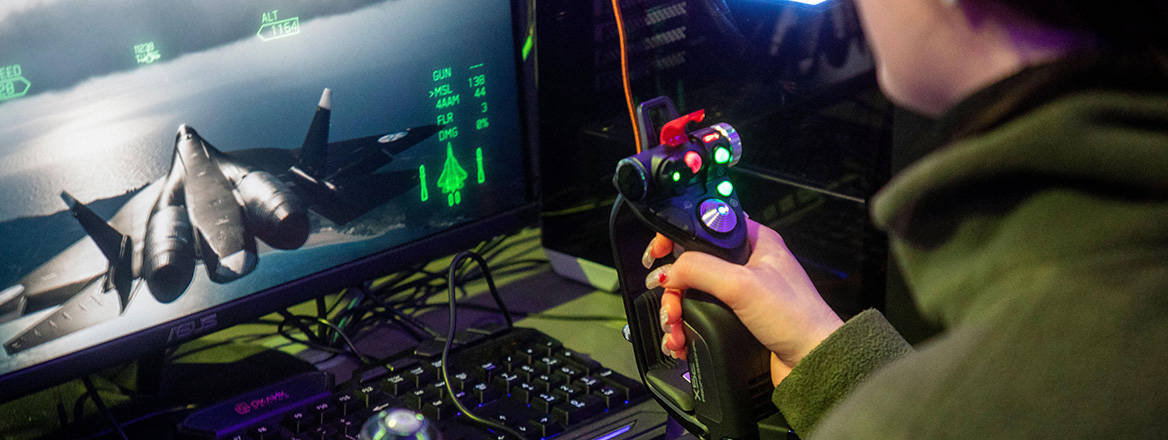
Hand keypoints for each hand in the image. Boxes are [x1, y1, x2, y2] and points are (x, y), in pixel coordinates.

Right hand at [643, 219, 842, 383]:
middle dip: (673, 290)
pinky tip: (681, 340)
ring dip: (674, 313)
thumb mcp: (743, 285)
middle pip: (690, 266)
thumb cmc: (798, 318)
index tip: (657, 255)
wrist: (813, 362)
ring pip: (690, 294)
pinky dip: (684, 329)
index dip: (676, 239)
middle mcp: (745, 264)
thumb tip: (667, 271)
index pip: (703, 227)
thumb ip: (699, 269)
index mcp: (753, 241)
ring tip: (675, 330)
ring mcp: (739, 293)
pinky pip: (697, 317)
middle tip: (670, 307)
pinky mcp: (734, 318)